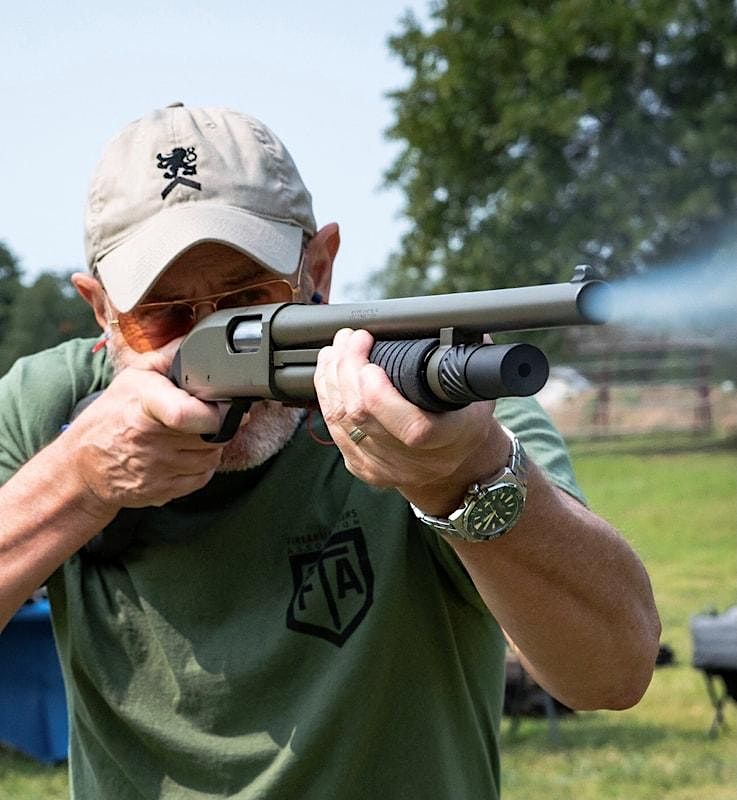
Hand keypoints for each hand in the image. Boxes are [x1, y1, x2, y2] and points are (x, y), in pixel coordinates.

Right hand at [66, 340, 224, 512]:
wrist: (84, 466)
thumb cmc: (111, 417)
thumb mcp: (133, 378)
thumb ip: (168, 358)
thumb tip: (197, 341)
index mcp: (144, 407)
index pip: (185, 414)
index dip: (214, 412)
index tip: (224, 404)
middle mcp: (150, 441)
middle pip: (211, 434)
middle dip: (218, 423)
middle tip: (206, 415)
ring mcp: (157, 470)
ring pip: (212, 456)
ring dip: (210, 444)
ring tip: (191, 433)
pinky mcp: (164, 491)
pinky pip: (203, 476)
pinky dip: (202, 464)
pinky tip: (185, 452)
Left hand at [313, 328, 507, 511]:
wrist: (455, 470)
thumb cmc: (465, 422)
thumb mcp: (475, 394)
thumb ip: (462, 363)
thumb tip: (453, 324)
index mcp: (445, 441)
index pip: (407, 425)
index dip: (379, 391)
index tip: (372, 355)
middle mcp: (412, 460)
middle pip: (362, 414)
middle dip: (348, 367)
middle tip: (351, 338)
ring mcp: (382, 466)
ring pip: (340, 419)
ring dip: (332, 377)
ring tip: (336, 349)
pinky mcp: (361, 466)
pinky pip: (333, 428)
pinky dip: (327, 395)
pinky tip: (329, 373)